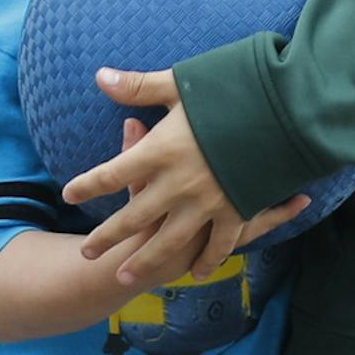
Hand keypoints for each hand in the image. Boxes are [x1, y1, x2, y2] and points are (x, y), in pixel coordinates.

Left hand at [64, 68, 309, 286]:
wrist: (285, 113)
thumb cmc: (230, 92)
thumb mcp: (180, 84)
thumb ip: (138, 86)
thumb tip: (99, 76)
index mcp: (159, 152)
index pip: (110, 174)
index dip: (87, 186)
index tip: (70, 195)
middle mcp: (177, 184)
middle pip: (132, 218)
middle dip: (107, 237)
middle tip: (87, 252)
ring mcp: (207, 204)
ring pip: (168, 242)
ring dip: (145, 262)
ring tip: (125, 277)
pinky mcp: (236, 213)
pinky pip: (218, 246)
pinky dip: (208, 262)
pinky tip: (197, 274)